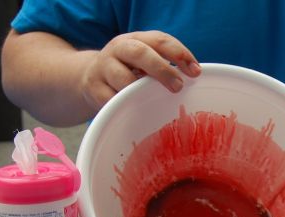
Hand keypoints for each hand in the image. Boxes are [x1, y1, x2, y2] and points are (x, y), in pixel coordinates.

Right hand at [81, 31, 200, 111]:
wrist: (88, 76)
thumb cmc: (128, 69)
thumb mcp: (145, 60)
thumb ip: (165, 63)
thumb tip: (194, 77)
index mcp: (136, 39)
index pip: (160, 40)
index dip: (180, 54)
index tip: (196, 72)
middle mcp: (119, 49)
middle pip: (140, 53)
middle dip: (162, 69)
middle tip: (178, 86)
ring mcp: (104, 68)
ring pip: (123, 78)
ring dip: (141, 90)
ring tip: (152, 100)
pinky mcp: (94, 89)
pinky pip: (112, 99)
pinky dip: (125, 104)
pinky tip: (135, 109)